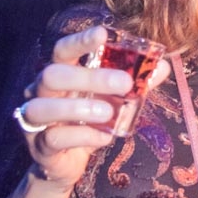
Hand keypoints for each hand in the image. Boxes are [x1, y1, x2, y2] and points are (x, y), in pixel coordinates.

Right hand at [19, 25, 169, 186]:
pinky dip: (82, 136)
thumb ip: (134, 83)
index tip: (103, 34)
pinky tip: (103, 137)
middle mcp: (40, 92)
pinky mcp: (39, 146)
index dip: (80, 41)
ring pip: (43, 107)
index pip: (63, 50)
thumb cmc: (88, 122)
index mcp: (60, 74)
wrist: (66, 164)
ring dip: (79, 107)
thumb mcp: (112, 100)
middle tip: (125, 83)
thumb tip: (162, 66)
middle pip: (52, 75)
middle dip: (89, 77)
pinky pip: (54, 138)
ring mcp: (35, 120)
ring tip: (109, 111)